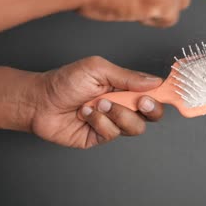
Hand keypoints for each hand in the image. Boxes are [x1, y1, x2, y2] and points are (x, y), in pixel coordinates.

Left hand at [30, 56, 163, 148]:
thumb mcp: (98, 69)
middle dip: (149, 108)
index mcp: (126, 87)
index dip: (163, 93)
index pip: (154, 92)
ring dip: (118, 114)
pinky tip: (85, 113)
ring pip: (135, 126)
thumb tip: (154, 81)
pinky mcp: (101, 137)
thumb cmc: (65, 81)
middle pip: (152, 114)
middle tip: (140, 101)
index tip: (166, 91)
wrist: (39, 101)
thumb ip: (127, 76)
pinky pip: (113, 133)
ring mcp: (113, 122)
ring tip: (98, 104)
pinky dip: (99, 121)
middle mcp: (123, 105)